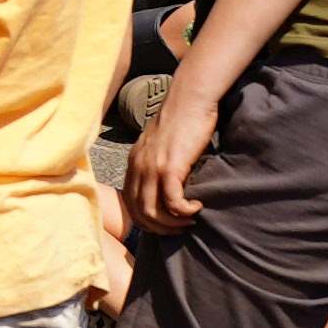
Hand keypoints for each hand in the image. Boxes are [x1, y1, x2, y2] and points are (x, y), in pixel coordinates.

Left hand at [127, 82, 219, 227]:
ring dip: (172, 223)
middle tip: (180, 228)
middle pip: (139, 212)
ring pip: (153, 212)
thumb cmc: (182, 120)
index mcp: (134, 162)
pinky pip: (172, 202)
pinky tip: (198, 206)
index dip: (146, 220)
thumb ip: (159, 163)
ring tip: (190, 220)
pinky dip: (185, 211)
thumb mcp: (162, 145)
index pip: (130, 203)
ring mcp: (152, 168)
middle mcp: (138, 167)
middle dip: (159, 228)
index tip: (165, 224)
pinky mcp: (170, 167)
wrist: (190, 99)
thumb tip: (170, 185)